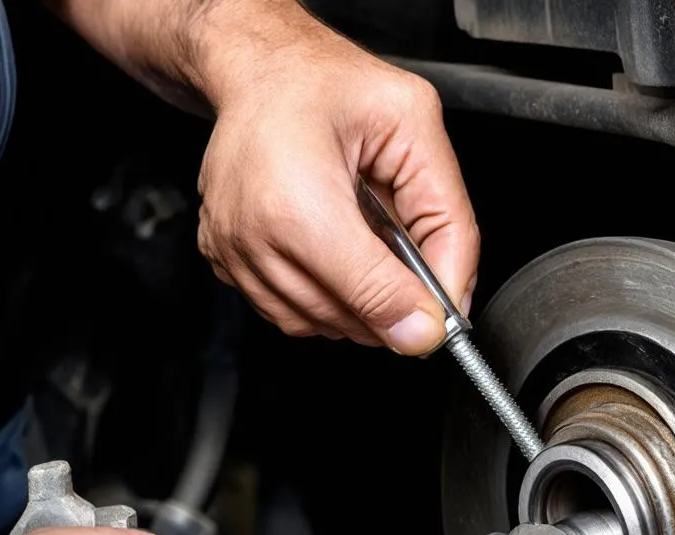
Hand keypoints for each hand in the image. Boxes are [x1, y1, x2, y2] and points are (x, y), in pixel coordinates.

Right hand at [194, 6, 479, 351]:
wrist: (260, 69)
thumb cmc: (326, 84)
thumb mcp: (414, 126)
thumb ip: (447, 218)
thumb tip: (452, 297)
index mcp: (297, 201)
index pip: (371, 292)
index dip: (416, 314)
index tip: (439, 321)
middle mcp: (253, 234)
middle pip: (346, 319)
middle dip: (390, 307)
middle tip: (410, 271)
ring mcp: (233, 252)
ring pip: (320, 326)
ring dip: (357, 306)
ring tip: (366, 248)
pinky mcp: (223, 262)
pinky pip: (290, 314)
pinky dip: (324, 300)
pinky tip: (333, 255)